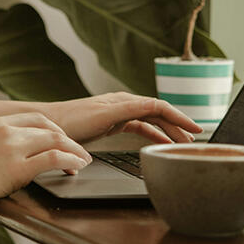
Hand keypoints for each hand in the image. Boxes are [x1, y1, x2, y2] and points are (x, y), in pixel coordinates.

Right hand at [0, 112, 92, 216]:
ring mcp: (11, 147)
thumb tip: (13, 152)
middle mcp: (5, 130)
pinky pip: (53, 158)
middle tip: (79, 153)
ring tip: (83, 161)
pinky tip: (76, 167)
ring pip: (56, 141)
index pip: (36, 118)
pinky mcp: (16, 167)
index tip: (63, 141)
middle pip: (50, 128)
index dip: (55, 129)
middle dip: (69, 140)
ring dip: (74, 151)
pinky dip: (70, 161)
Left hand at [42, 92, 202, 145]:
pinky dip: (153, 133)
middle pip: (159, 113)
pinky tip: (160, 142)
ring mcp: (118, 113)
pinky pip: (140, 126)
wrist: (47, 125)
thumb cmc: (70, 121)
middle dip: (178, 125)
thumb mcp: (102, 116)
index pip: (160, 107)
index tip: (196, 129)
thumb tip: (156, 107)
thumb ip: (129, 111)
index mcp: (124, 101)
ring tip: (183, 142)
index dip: (179, 118)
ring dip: (168, 130)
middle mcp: (123, 104)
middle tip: (196, 140)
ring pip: (151, 120)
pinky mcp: (112, 122)